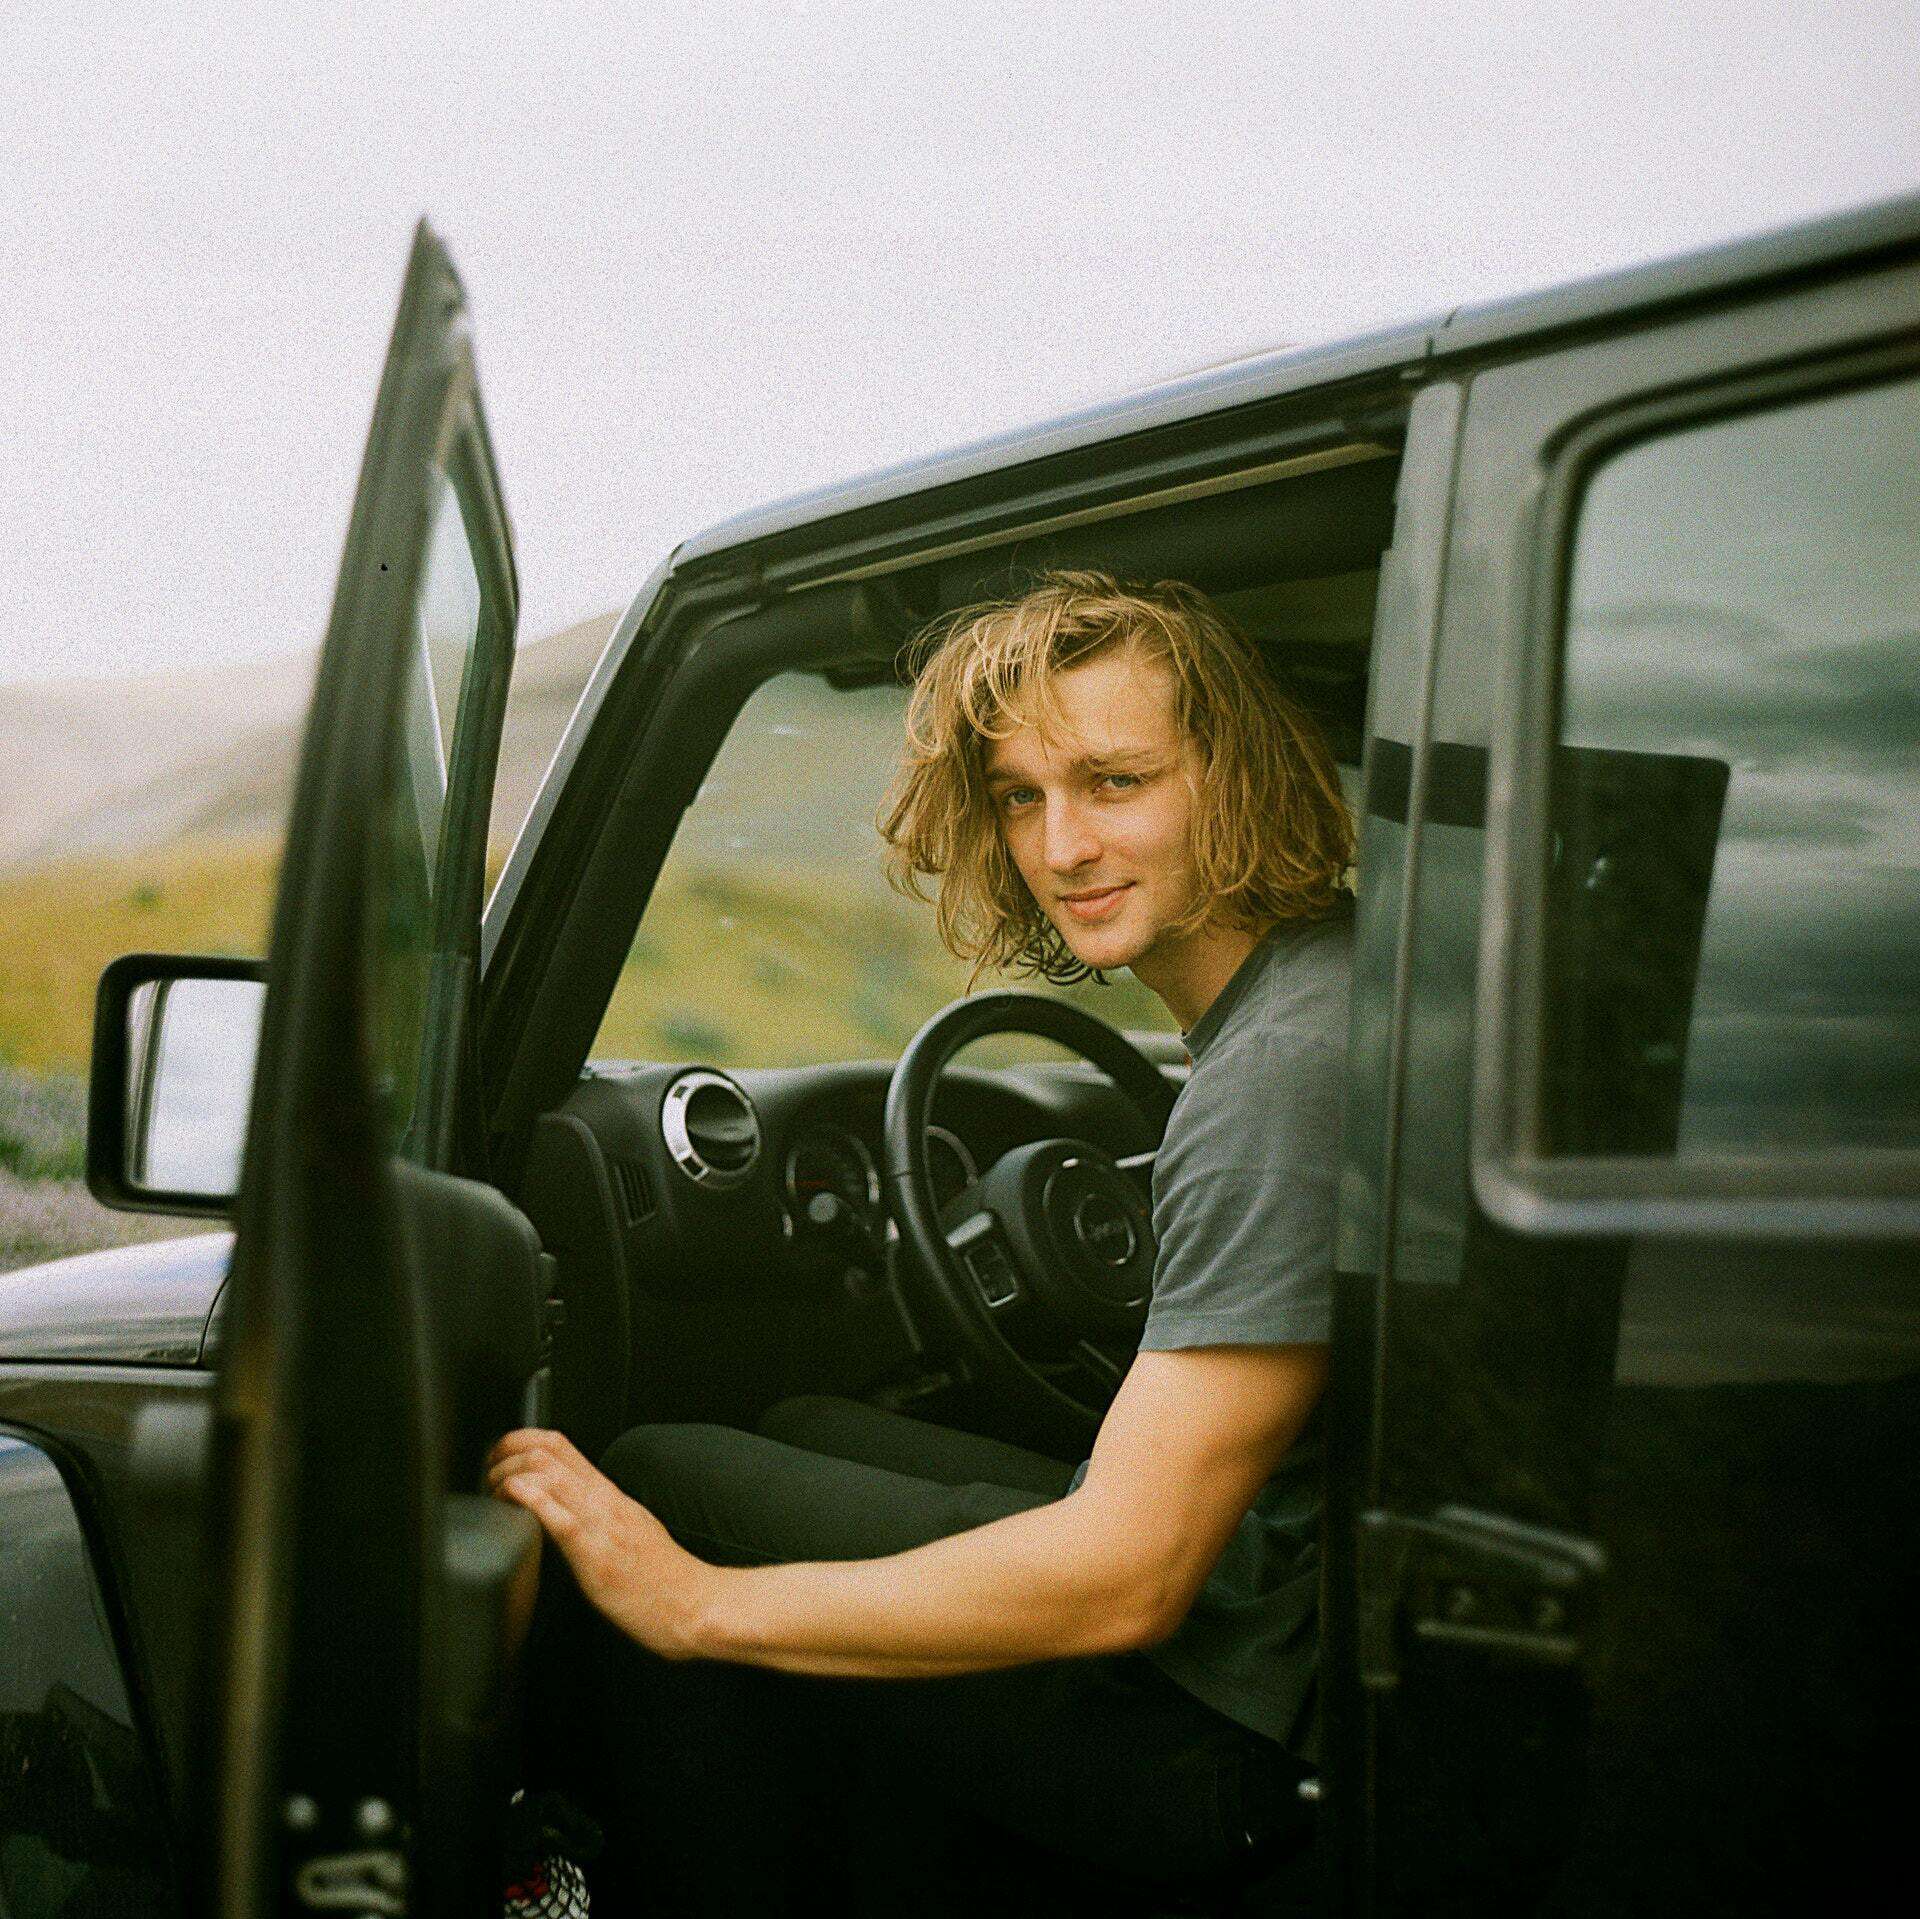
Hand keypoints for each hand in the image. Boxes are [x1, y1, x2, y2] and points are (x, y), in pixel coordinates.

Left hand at [486, 1428, 712, 1658]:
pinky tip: (511, 1499)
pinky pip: (558, 1515)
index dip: (519, 1440)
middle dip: (504, 1454)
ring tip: (492, 1494)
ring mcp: (600, 1523)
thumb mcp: (630, 1535)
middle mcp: (603, 1500)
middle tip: (486, 1476)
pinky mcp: (595, 1553)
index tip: (499, 1458)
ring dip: (507, 1475)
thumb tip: (566, 1520)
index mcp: (609, 1495)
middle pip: (547, 1449)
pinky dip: (528, 1498)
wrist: (694, 1606)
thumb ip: (599, 1520)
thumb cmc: (664, 1581)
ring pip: (547, 1472)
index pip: (560, 1444)